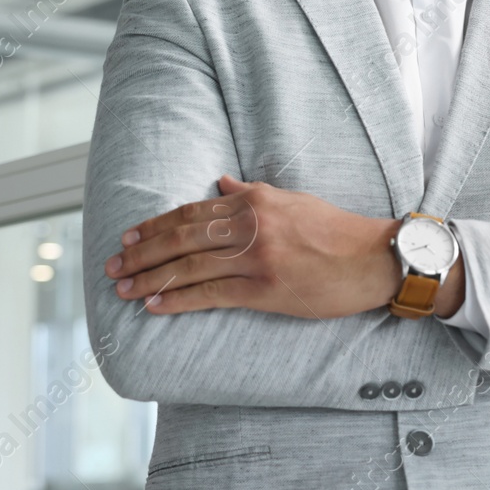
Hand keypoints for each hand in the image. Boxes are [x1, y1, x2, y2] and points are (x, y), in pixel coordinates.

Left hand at [103, 175, 403, 317]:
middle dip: (142, 252)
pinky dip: (178, 301)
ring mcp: (257, 258)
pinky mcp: (265, 289)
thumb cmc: (338, 230)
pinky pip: (211, 294)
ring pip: (190, 266)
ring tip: (124, 288)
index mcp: (257, 200)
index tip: (130, 234)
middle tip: (113, 265)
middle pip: (183, 237)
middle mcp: (252, 224)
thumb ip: (253, 193)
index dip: (157, 224)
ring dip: (151, 278)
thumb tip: (220, 184)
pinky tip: (154, 306)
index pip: (193, 211)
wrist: (375, 259)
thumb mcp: (293, 200)